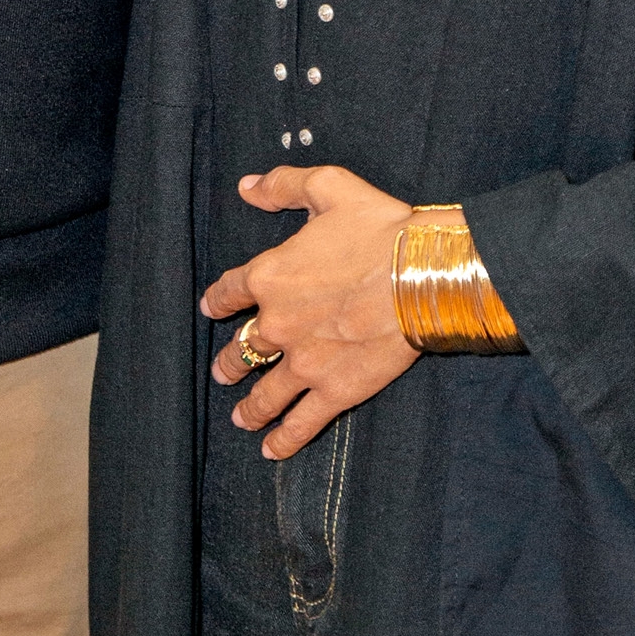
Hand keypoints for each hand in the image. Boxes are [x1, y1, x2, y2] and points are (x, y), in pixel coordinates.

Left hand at [200, 165, 426, 459]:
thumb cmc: (379, 227)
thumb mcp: (328, 186)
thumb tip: (247, 187)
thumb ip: (282, 185)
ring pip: (265, 392)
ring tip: (241, 419)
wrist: (422, 276)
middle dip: (230, 362)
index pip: (230, 291)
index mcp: (269, 276)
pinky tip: (271, 450)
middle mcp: (278, 324)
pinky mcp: (335, 390)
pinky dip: (284, 439)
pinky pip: (302, 422)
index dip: (218, 299)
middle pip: (242, 348)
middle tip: (223, 372)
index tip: (212, 307)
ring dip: (250, 407)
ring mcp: (304, 363)